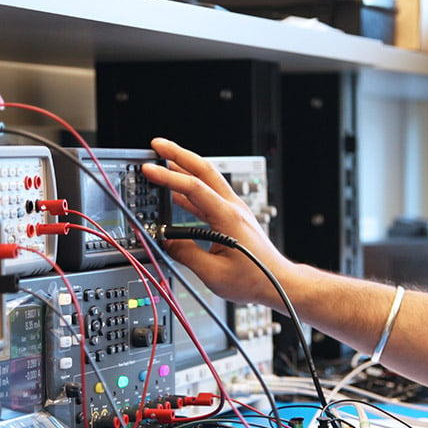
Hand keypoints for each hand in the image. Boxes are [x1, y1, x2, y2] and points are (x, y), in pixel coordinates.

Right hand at [140, 138, 296, 308]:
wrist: (278, 282)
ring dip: (184, 167)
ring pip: (207, 180)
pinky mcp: (232, 218)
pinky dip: (189, 189)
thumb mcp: (213, 273)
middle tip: (157, 145)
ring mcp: (234, 210)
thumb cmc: (254, 279)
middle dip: (178, 153)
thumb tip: (165, 241)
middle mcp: (233, 207)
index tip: (149, 169)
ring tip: (162, 161)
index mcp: (228, 217)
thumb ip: (186, 254)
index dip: (169, 177)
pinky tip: (175, 192)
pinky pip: (207, 196)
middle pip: (204, 170)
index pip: (194, 188)